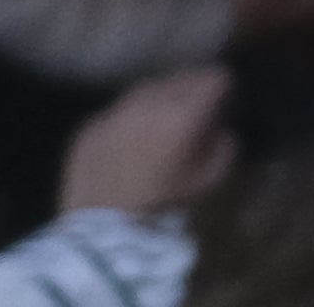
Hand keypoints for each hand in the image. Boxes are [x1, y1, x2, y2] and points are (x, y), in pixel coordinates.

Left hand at [55, 64, 233, 216]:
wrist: (101, 236)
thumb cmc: (163, 208)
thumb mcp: (211, 180)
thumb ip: (225, 144)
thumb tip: (219, 128)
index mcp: (183, 113)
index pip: (215, 76)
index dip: (224, 90)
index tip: (223, 107)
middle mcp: (147, 103)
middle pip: (181, 77)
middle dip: (192, 91)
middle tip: (193, 116)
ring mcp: (113, 113)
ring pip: (146, 90)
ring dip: (158, 102)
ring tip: (157, 128)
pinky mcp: (88, 128)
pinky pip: (116, 113)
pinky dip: (127, 122)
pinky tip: (127, 147)